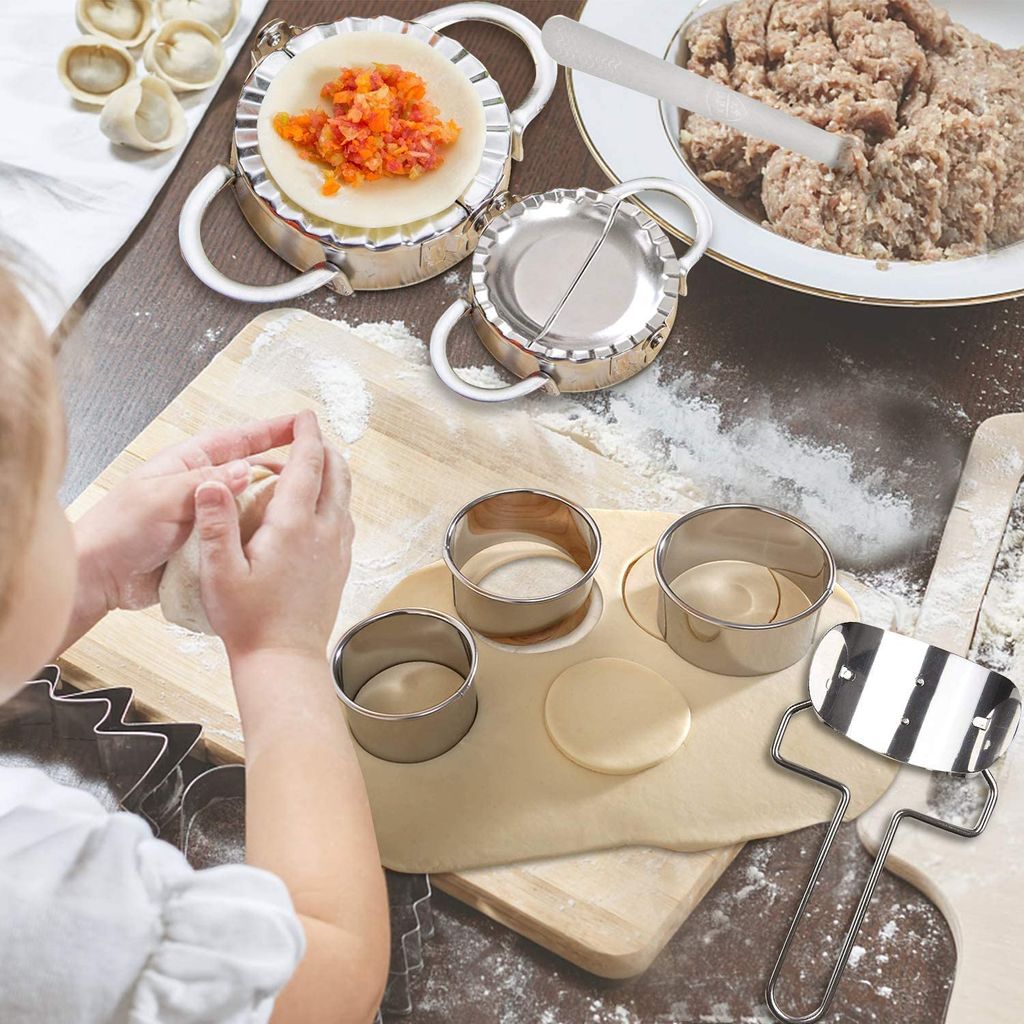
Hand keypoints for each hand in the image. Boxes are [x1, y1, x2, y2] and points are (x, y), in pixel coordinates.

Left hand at [70, 416, 299, 633]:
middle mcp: (200, 486)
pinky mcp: (207, 545)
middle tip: (314, 472)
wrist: (97, 577)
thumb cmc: (117, 530)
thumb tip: (246, 469)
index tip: (302, 424)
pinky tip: (280, 541)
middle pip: (250, 471)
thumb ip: (204, 485)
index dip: (271, 430)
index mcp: (187, 464)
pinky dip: (259, 537)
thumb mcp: (161, 499)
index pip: (238, 440)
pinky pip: (240, 536)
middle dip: (282, 470)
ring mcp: (204, 517)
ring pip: (249, 506)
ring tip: (304, 509)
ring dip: (273, 507)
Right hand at [194, 411, 352, 662]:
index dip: (306, 435)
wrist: (284, 659)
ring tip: (312, 464)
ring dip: (331, 472)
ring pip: (344, 495)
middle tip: (306, 435)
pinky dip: (334, 499)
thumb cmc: (248, 620)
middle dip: (323, 448)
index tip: (304, 416)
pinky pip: (344, 518)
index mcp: (294, 525)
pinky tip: (318, 507)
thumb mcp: (219, 572)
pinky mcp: (341, 564)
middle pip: (336, 473)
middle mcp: (325, 530)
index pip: (307, 464)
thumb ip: (215, 523)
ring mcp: (338, 547)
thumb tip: (211, 481)